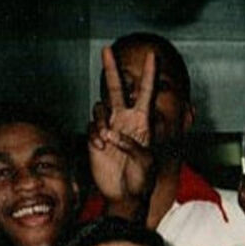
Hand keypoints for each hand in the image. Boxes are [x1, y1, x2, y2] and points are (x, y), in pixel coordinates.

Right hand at [88, 45, 154, 220]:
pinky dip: (94, 135)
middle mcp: (125, 120)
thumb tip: (111, 134)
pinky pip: (91, 127)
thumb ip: (132, 146)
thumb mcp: (146, 162)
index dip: (149, 74)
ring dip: (101, 122)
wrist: (125, 195)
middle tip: (106, 49)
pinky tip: (101, 148)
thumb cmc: (142, 180)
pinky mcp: (96, 139)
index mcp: (143, 122)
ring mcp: (109, 128)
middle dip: (111, 69)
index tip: (153, 55)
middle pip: (116, 88)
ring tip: (107, 140)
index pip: (146, 93)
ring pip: (99, 108)